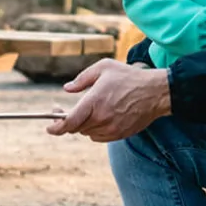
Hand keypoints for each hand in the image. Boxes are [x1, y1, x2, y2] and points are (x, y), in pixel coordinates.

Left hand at [46, 59, 171, 142]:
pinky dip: (95, 130)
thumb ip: (82, 79)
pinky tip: (101, 116)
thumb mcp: (103, 68)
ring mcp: (111, 129)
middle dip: (68, 120)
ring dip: (84, 124)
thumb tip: (67, 89)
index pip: (69, 123)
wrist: (156, 92)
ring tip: (91, 110)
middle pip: (76, 128)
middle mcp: (101, 118)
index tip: (49, 127)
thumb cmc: (129, 77)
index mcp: (94, 102)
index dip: (56, 127)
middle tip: (65, 110)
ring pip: (87, 133)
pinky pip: (99, 137)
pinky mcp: (119, 135)